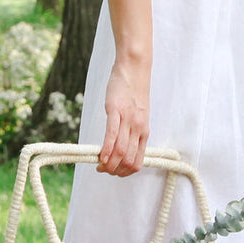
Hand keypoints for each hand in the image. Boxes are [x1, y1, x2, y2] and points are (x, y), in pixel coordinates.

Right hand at [97, 58, 149, 175]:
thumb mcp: (138, 115)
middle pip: (128, 160)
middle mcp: (138, 129)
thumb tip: (122, 147)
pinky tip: (100, 156)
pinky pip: (112, 134)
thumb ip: (132, 131)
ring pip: (120, 151)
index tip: (114, 172)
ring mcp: (128, 120)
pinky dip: (106, 149)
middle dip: (115, 170)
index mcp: (144, 132)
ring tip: (99, 165)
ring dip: (109, 164)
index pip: (137, 162)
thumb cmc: (133, 92)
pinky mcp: (116, 110)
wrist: (134, 69)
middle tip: (103, 169)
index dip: (125, 172)